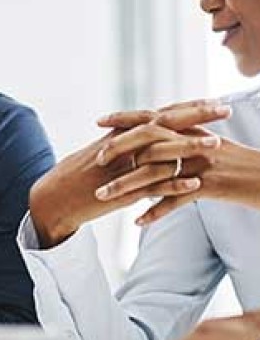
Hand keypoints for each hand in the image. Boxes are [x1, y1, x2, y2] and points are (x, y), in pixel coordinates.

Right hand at [29, 101, 227, 246]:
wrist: (52, 198)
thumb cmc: (74, 177)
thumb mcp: (98, 152)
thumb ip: (122, 142)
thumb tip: (145, 133)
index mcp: (118, 136)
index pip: (158, 115)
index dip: (186, 107)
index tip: (212, 100)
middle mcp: (120, 146)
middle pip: (162, 125)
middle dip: (195, 115)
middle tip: (224, 109)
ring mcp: (120, 169)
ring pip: (158, 153)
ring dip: (188, 147)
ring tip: (215, 145)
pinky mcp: (120, 193)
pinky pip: (150, 187)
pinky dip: (172, 185)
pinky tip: (194, 184)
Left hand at [98, 100, 259, 224]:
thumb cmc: (242, 166)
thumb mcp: (212, 147)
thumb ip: (185, 140)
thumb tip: (160, 138)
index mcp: (192, 130)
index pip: (152, 118)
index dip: (125, 118)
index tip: (99, 120)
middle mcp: (193, 142)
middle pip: (148, 139)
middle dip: (118, 148)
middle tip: (96, 159)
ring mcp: (201, 163)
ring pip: (155, 172)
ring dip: (126, 185)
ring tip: (103, 196)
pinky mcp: (210, 185)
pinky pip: (176, 199)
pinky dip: (156, 210)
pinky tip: (137, 221)